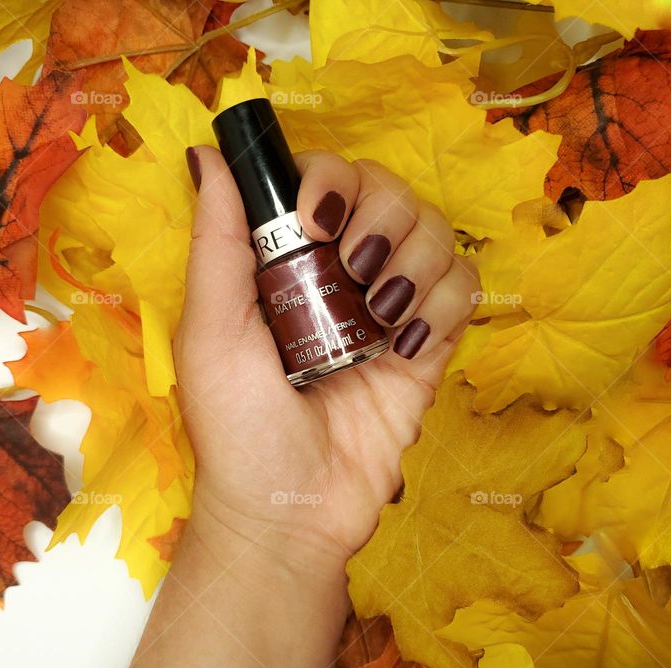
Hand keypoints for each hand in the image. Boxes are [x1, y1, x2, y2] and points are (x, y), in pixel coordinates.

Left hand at [175, 146, 479, 579]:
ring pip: (436, 233)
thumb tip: (207, 152)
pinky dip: (446, 303)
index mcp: (284, 260)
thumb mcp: (211, 331)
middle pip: (391, 191)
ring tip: (383, 317)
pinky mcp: (428, 347)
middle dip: (382, 217)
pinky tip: (408, 345)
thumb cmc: (237, 426)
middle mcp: (339, 272)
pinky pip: (463, 289)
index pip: (326, 179)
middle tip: (354, 268)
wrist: (292, 511)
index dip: (332, 178)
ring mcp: (388, 307)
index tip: (316, 220)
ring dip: (417, 261)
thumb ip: (217, 240)